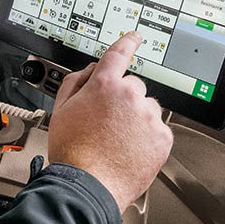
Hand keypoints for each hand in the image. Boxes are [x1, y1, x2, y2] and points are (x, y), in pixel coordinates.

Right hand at [47, 32, 173, 211]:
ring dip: (137, 118)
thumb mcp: (61, 109)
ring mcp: (148, 116)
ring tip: (118, 139)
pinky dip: (148, 136)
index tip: (134, 37)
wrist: (88, 185)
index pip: (119, 54)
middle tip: (108, 121)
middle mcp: (130, 96)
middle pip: (132, 87)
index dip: (128, 42)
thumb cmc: (72, 152)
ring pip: (147, 108)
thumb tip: (89, 70)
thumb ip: (76, 81)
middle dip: (123, 99)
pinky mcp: (162, 137)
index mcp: (104, 85)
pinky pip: (158, 128)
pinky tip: (130, 148)